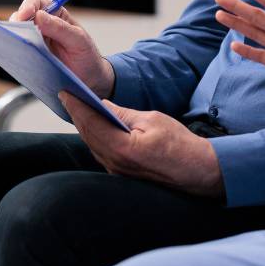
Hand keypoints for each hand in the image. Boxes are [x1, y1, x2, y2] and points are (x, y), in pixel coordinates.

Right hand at [11, 0, 113, 97]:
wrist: (89, 80)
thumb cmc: (87, 56)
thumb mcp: (79, 40)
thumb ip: (61, 28)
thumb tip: (39, 16)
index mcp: (56, 15)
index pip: (37, 4)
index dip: (28, 6)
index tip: (24, 15)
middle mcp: (43, 26)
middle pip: (22, 17)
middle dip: (17, 22)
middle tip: (16, 32)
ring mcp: (35, 41)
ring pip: (17, 34)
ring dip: (14, 37)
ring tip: (15, 43)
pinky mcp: (31, 56)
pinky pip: (19, 50)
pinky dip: (15, 51)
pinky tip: (17, 55)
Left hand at [59, 92, 222, 197]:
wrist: (198, 171)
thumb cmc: (180, 145)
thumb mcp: (151, 120)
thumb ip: (123, 114)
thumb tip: (102, 105)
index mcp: (122, 149)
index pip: (91, 123)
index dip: (77, 106)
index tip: (66, 91)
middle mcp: (116, 164)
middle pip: (88, 135)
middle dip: (76, 113)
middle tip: (67, 95)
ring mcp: (118, 172)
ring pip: (93, 144)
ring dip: (84, 125)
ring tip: (77, 106)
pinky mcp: (122, 174)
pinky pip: (102, 152)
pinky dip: (94, 136)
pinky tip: (93, 124)